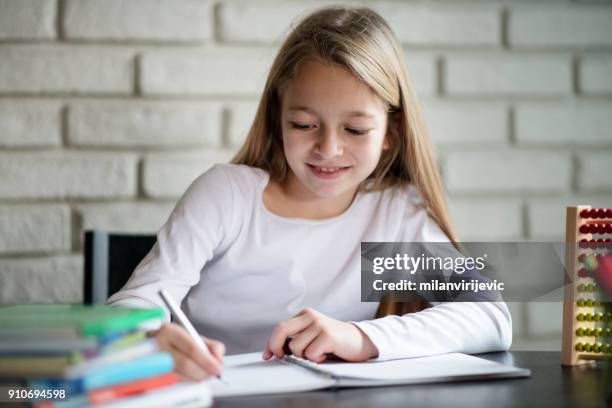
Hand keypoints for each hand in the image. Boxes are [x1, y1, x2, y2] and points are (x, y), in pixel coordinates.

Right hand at [153, 323, 224, 380]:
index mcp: (169, 331)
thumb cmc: (176, 340)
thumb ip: (212, 346)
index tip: (218, 367)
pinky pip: (175, 381)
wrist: (152, 343)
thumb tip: (219, 360)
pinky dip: (188, 380)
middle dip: (203, 371)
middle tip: (213, 373)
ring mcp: (154, 361)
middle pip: (185, 364)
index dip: (206, 360)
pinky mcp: (153, 374)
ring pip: (180, 375)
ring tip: (205, 374)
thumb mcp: (194, 336)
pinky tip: (193, 376)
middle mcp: (159, 346)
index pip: (191, 348)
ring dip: (197, 377)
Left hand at [262, 308, 378, 362]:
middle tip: (281, 357)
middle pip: (281, 330)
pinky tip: (326, 354)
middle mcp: (311, 316)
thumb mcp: (312, 336)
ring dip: (304, 356)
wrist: (360, 341)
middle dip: (276, 347)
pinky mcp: (328, 335)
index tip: (268, 355)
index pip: (280, 328)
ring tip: (318, 353)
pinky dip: (316, 359)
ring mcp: (319, 324)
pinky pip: (310, 354)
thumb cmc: (334, 342)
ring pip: (296, 347)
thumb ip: (295, 339)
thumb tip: (275, 352)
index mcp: (305, 315)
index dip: (271, 343)